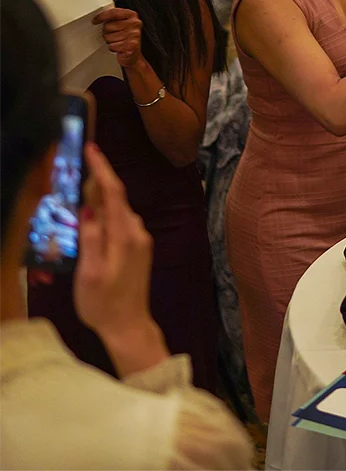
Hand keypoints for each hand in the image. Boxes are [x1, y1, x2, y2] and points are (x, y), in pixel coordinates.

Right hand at [74, 144, 167, 374]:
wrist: (130, 326)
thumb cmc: (105, 302)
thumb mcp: (90, 271)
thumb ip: (91, 237)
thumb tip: (90, 207)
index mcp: (125, 234)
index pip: (113, 191)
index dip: (102, 168)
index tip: (92, 148)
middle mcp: (137, 231)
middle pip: (116, 198)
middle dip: (97, 183)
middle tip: (77, 172)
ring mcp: (140, 239)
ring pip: (118, 210)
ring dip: (101, 202)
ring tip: (79, 200)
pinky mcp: (139, 248)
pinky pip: (120, 223)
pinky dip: (107, 216)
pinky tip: (93, 223)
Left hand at [93, 7, 143, 68]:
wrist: (133, 55)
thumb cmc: (126, 39)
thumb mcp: (122, 24)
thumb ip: (113, 18)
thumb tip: (99, 17)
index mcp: (132, 15)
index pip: (113, 13)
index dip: (101, 16)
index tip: (95, 20)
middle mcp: (135, 24)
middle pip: (108, 26)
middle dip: (107, 32)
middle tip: (113, 35)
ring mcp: (134, 35)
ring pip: (109, 37)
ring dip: (110, 41)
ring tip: (117, 42)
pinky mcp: (130, 46)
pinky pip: (112, 46)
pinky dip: (113, 48)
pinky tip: (119, 47)